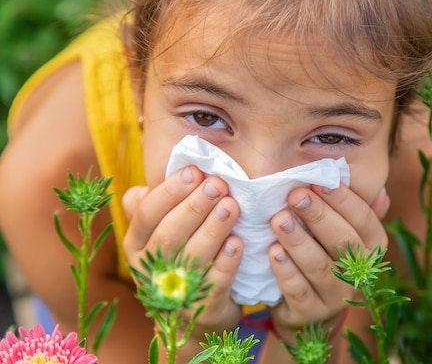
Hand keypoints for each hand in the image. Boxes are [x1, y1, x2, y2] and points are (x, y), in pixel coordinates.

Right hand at [122, 165, 242, 331]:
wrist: (196, 318)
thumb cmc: (181, 261)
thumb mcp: (160, 236)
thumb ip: (154, 211)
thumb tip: (140, 190)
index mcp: (137, 245)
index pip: (147, 214)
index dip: (170, 191)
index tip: (194, 171)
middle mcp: (149, 270)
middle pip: (169, 234)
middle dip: (195, 206)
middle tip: (218, 185)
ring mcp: (174, 293)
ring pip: (191, 257)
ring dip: (212, 229)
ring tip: (230, 206)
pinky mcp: (200, 310)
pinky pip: (214, 284)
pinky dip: (226, 262)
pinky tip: (237, 243)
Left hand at [266, 184, 389, 341]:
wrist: (306, 307)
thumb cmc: (322, 253)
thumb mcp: (339, 231)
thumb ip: (351, 209)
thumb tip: (378, 190)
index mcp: (372, 247)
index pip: (364, 220)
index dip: (343, 200)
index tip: (319, 182)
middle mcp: (360, 274)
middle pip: (343, 242)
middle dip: (318, 216)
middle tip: (295, 196)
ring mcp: (336, 297)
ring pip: (320, 267)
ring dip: (298, 241)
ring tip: (279, 220)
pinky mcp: (310, 314)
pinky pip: (299, 291)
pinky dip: (286, 271)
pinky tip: (274, 252)